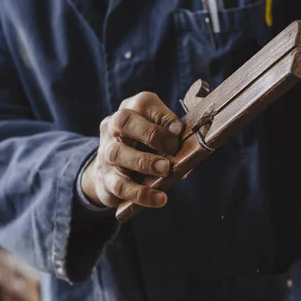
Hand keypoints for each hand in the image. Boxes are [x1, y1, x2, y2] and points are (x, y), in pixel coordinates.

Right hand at [82, 92, 183, 208]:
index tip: (179, 130)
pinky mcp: (105, 179)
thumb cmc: (143, 149)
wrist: (112, 174)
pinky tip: (160, 198)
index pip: (142, 102)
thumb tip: (194, 150)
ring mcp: (106, 153)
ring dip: (145, 162)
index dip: (162, 114)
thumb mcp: (157, 138)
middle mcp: (113, 128)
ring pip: (117, 152)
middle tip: (172, 148)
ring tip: (166, 170)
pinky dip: (142, 193)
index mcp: (130, 111)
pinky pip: (121, 186)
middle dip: (151, 133)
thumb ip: (173, 140)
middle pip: (124, 120)